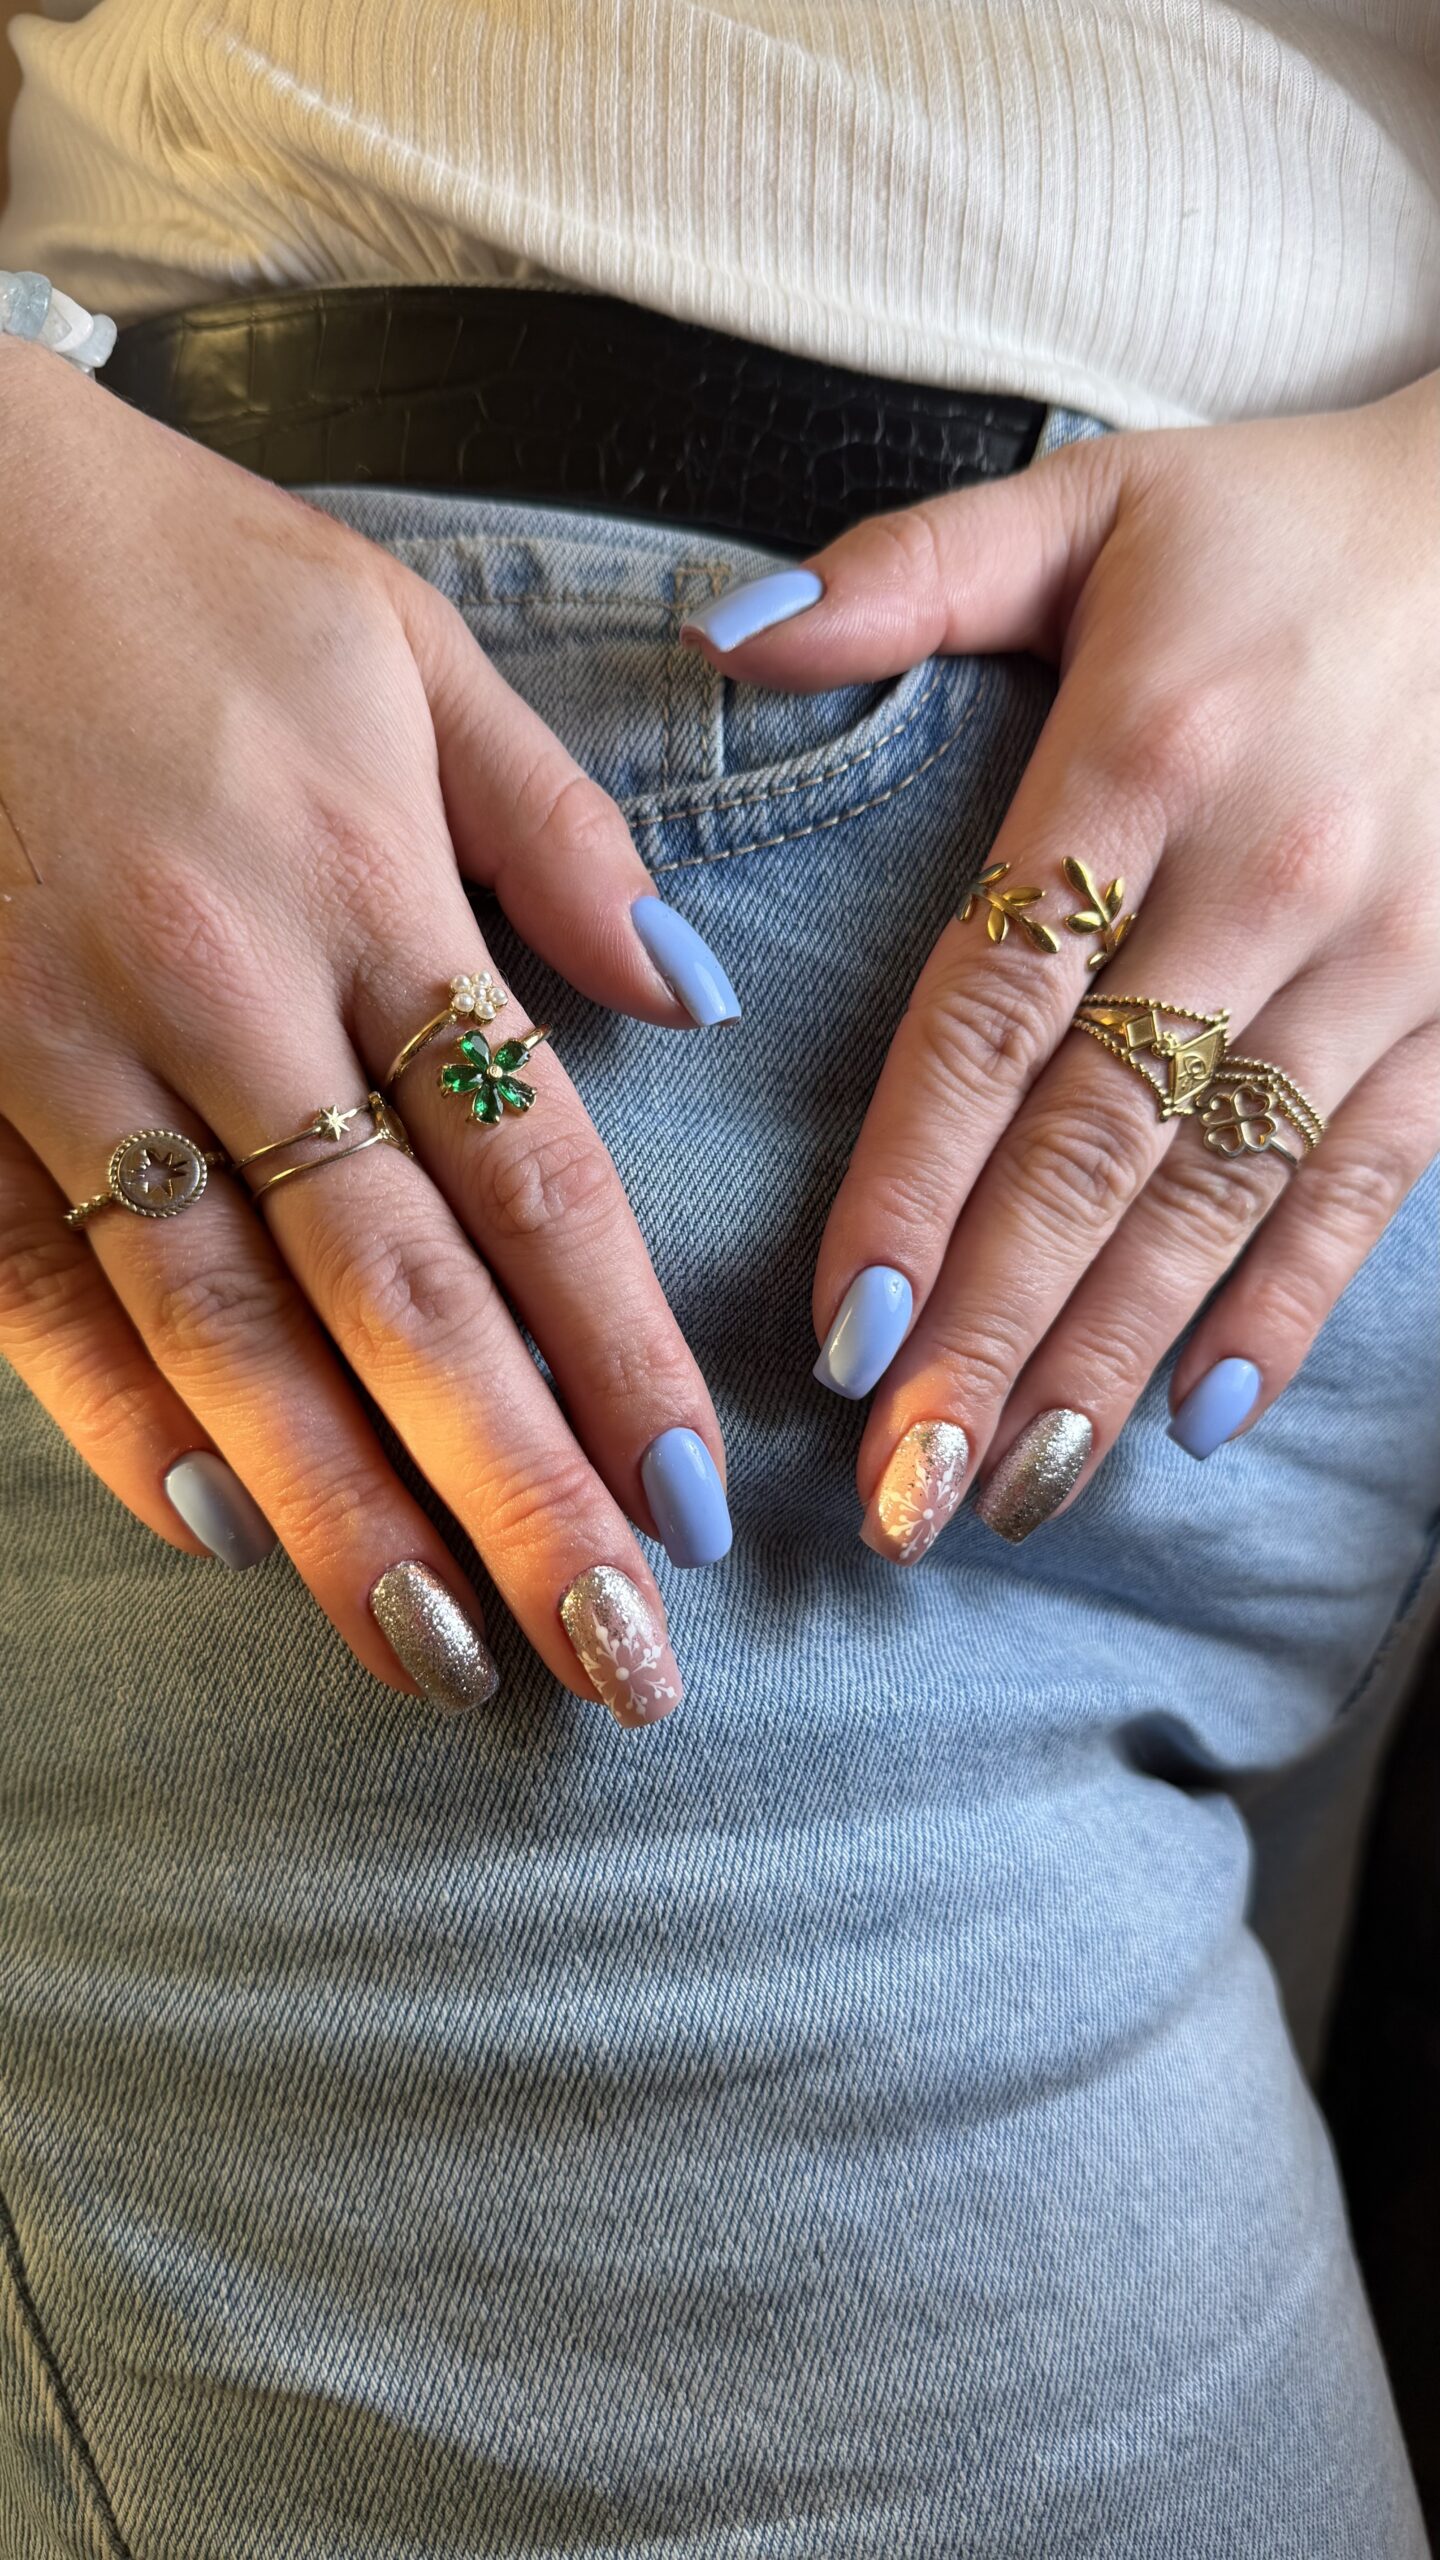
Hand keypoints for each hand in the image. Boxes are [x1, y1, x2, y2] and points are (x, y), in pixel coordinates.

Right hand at [0, 336, 738, 1719]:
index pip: (529, 1167)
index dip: (617, 1346)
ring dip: (339, 1509)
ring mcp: (64, 1049)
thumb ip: (557, 832)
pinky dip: (113, 1413)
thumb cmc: (166, 561)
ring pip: (223, 1325)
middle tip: (613, 1662)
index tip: (689, 1495)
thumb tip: (692, 1004)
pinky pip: (32, 1279)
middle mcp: (227, 992)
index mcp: (368, 886)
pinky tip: (211, 1532)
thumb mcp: (400, 641)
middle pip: (399, 1291)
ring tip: (441, 1658)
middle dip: (514, 1490)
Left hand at [680, 372, 1439, 1550]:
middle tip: (904, 1486)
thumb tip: (719, 635)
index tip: (838, 1328)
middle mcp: (1265, 882)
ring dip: (1116, 1352)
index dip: (912, 1180)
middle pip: (1098, 1144)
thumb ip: (903, 577)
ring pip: (1223, 1193)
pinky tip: (1203, 1420)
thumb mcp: (1092, 505)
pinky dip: (1289, 1305)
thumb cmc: (1282, 526)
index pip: (993, 1010)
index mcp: (1142, 760)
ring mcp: (1381, 963)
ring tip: (1015, 1489)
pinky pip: (1370, 1185)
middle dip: (993, 1326)